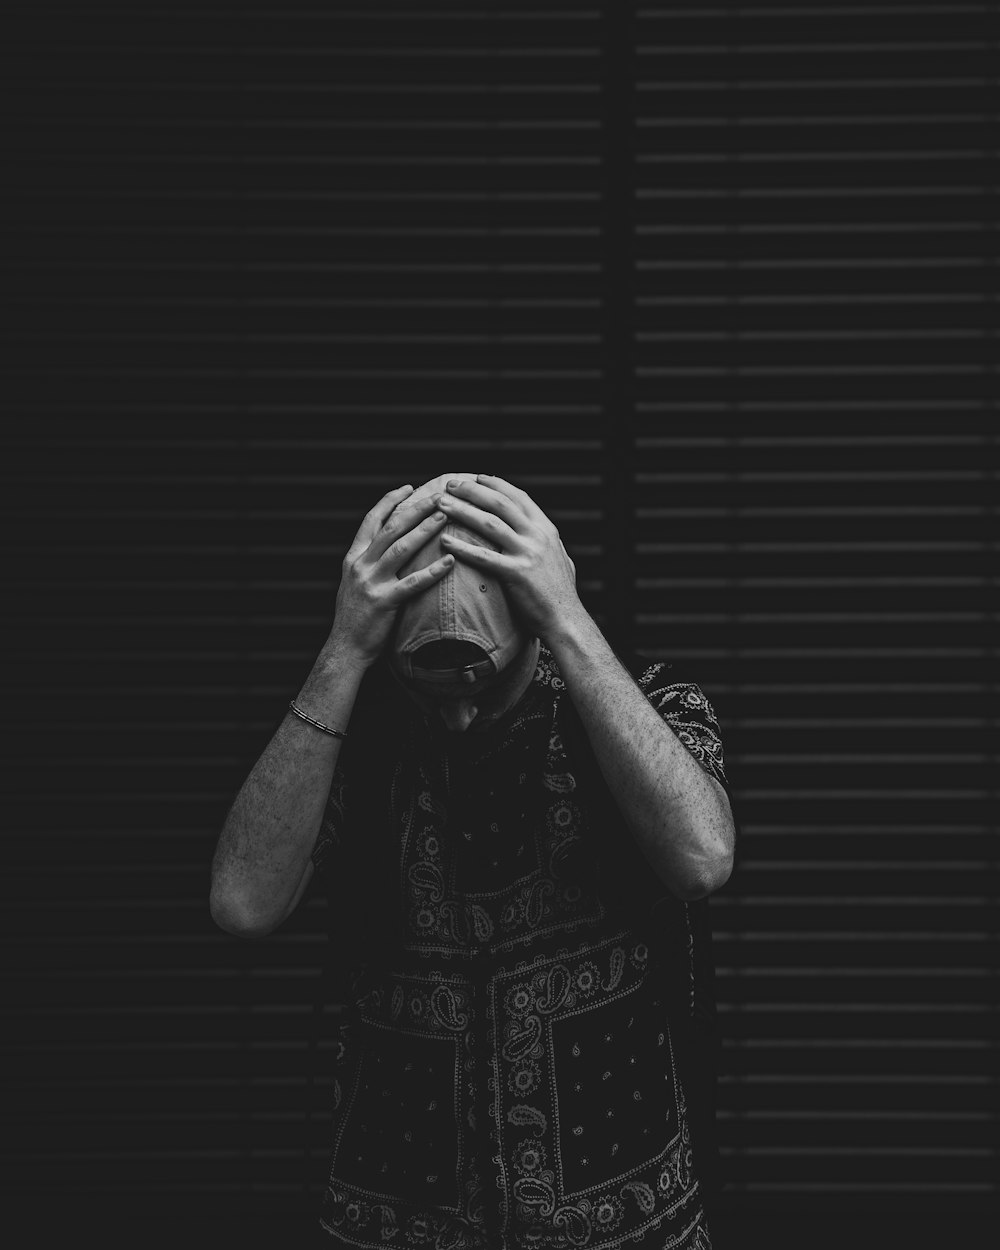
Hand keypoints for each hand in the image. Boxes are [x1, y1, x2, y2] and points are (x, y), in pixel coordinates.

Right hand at [329, 484, 453, 664]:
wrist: (344, 649)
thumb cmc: (354, 617)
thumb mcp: (354, 582)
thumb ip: (368, 562)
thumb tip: (387, 545)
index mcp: (353, 557)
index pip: (371, 520)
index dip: (390, 501)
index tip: (408, 487)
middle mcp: (360, 565)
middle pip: (391, 528)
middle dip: (416, 509)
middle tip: (439, 496)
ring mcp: (371, 583)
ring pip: (401, 549)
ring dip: (425, 530)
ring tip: (445, 517)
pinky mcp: (384, 602)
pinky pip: (412, 583)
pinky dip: (432, 571)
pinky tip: (450, 561)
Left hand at [434, 474, 584, 639]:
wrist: (566, 621)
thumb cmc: (560, 594)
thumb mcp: (560, 559)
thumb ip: (548, 544)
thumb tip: (543, 535)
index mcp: (546, 529)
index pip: (519, 497)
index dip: (497, 485)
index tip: (477, 477)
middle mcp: (538, 536)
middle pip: (500, 503)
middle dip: (473, 491)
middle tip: (450, 484)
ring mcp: (528, 554)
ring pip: (489, 524)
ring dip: (462, 511)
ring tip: (440, 504)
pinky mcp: (517, 574)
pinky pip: (484, 557)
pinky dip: (462, 547)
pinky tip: (444, 541)